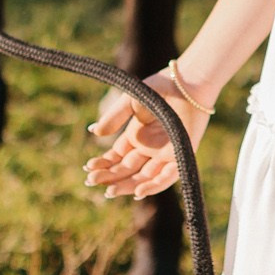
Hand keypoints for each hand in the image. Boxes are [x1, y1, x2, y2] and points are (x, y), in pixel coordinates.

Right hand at [84, 67, 213, 199]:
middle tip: (91, 181)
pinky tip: (138, 192)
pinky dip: (154, 186)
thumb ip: (114, 117)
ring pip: (144, 177)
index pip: (117, 158)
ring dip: (127, 186)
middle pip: (127, 170)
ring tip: (109, 191)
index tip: (88, 168)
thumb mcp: (130, 101)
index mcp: (136, 137)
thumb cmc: (159, 88)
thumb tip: (94, 132)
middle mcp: (149, 148)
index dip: (103, 164)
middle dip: (110, 177)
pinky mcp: (182, 155)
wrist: (186, 83)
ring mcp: (165, 154)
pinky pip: (168, 176)